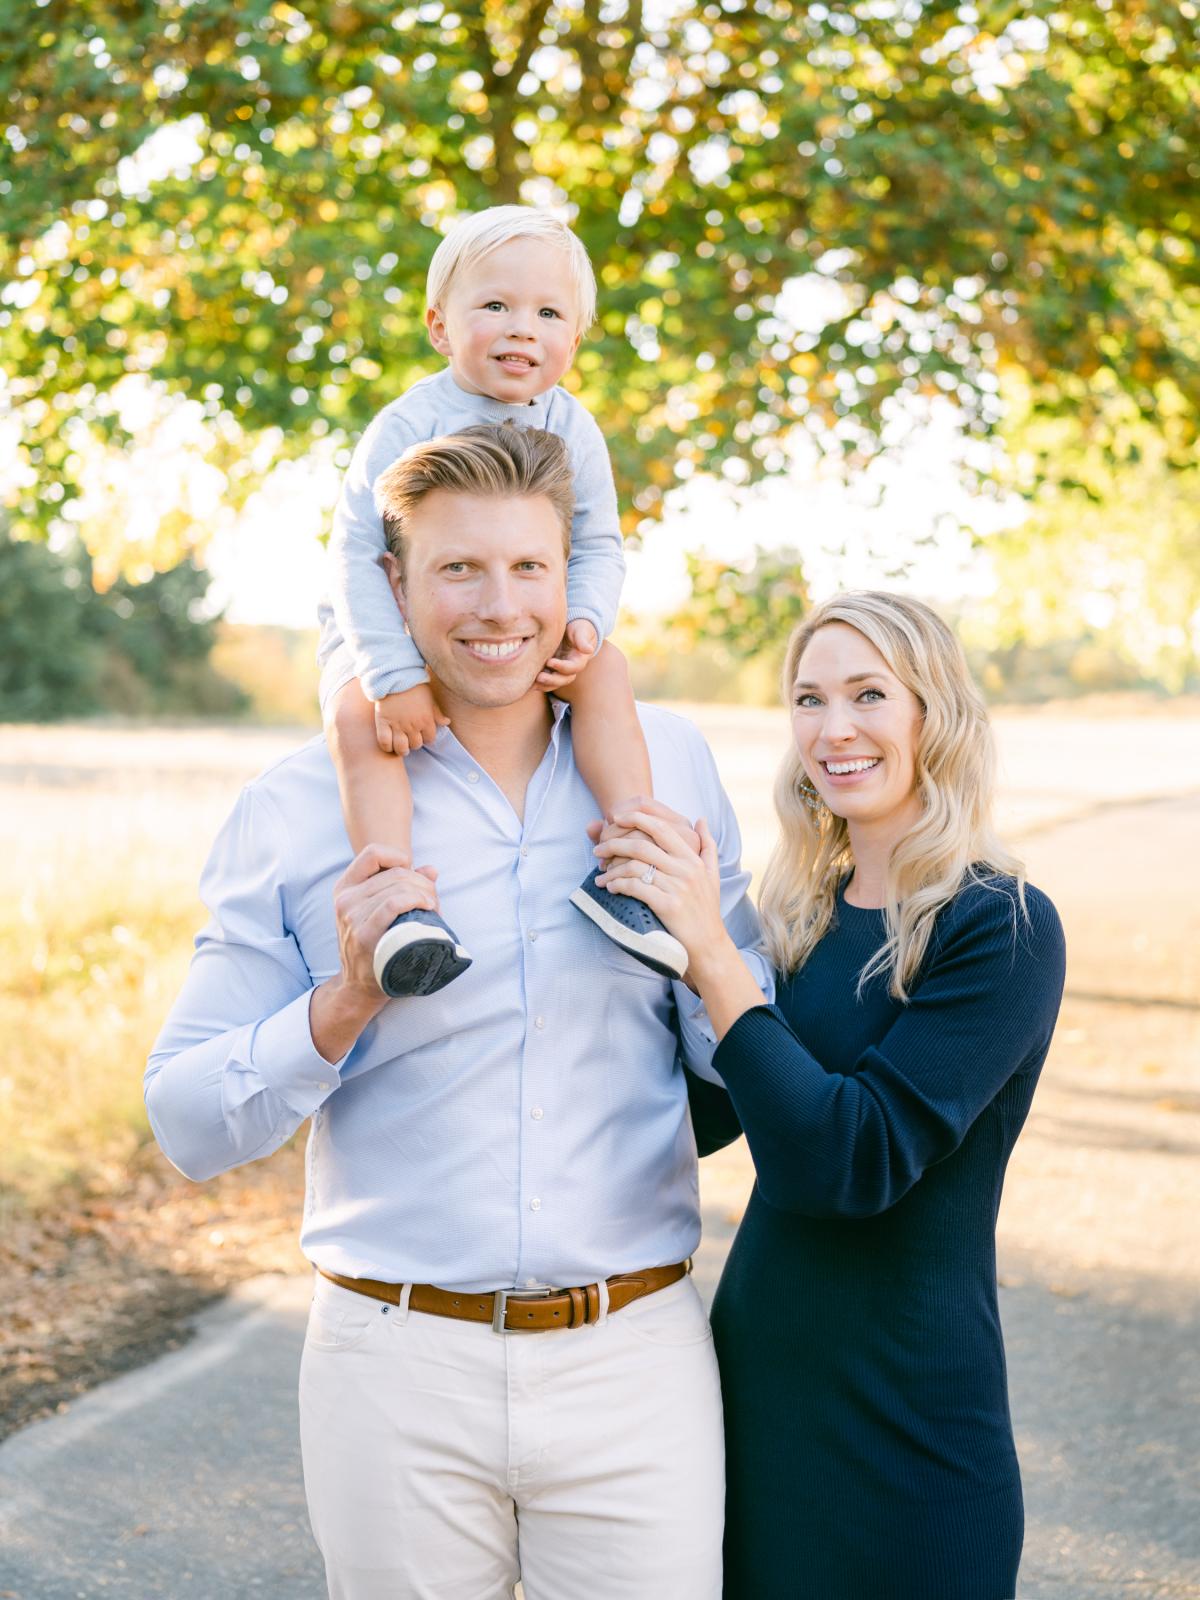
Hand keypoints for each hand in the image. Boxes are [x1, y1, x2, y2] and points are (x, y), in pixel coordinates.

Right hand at [310, 846, 441, 1059]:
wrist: (360, 986)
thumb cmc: (377, 945)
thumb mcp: (381, 911)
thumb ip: (403, 887)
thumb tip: (430, 870)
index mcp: (345, 888)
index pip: (373, 853)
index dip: (399, 858)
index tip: (412, 876)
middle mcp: (345, 899)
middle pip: (394, 872)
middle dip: (422, 882)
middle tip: (432, 899)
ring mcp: (351, 917)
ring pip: (398, 887)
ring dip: (424, 893)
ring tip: (432, 907)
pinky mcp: (363, 934)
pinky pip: (393, 904)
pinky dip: (415, 900)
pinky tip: (428, 907)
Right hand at [374, 684, 449, 755]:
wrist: (396, 676)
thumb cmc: (415, 686)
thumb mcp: (430, 699)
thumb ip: (437, 714)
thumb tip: (447, 722)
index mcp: (426, 720)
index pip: (429, 739)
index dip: (426, 738)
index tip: (421, 735)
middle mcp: (413, 726)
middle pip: (416, 745)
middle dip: (414, 743)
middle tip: (409, 738)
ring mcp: (397, 725)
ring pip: (401, 748)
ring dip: (402, 750)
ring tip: (400, 746)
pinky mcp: (383, 722)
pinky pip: (384, 742)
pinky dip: (386, 747)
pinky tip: (388, 744)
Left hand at [536, 618, 598, 691]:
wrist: (571, 629)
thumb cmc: (578, 628)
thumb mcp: (581, 631)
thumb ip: (582, 640)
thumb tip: (588, 649)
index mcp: (579, 660)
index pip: (572, 668)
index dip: (562, 667)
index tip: (550, 662)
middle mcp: (569, 669)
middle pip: (563, 680)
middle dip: (552, 680)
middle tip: (539, 677)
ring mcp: (559, 671)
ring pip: (553, 684)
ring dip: (543, 685)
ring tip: (531, 683)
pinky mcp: (549, 670)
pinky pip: (544, 681)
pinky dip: (536, 684)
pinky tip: (525, 683)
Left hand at [592, 808, 728, 973]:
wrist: (708, 943)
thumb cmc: (707, 908)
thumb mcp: (712, 873)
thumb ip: (707, 844)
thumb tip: (700, 819)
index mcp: (692, 858)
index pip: (661, 828)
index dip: (636, 819)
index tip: (616, 818)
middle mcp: (685, 869)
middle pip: (641, 845)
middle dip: (614, 844)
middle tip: (598, 849)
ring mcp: (677, 887)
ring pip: (634, 867)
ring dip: (612, 868)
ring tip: (601, 873)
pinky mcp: (667, 905)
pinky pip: (635, 888)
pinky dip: (618, 885)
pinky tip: (611, 887)